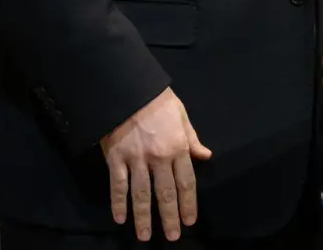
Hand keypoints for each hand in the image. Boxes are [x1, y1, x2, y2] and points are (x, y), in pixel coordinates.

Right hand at [100, 88, 211, 241]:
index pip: (186, 182)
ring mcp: (136, 159)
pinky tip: (120, 218)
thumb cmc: (156, 100)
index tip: (190, 221)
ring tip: (145, 236)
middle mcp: (159, 157)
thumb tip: (206, 156)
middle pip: (166, 193)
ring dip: (144, 218)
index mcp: (178, 147)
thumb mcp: (181, 115)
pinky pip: (118, 185)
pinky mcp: (116, 158)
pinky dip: (119, 203)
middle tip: (172, 237)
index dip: (188, 203)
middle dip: (170, 217)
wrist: (127, 88)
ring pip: (142, 195)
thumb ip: (192, 138)